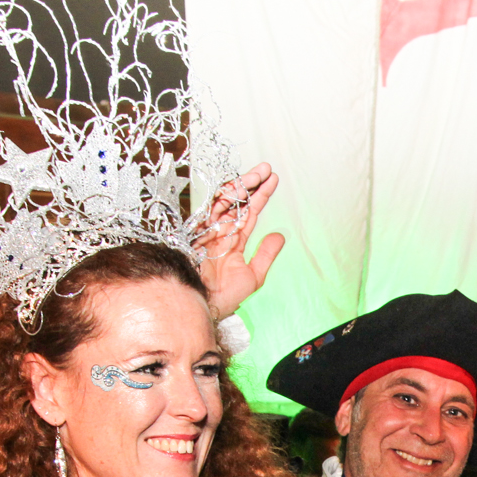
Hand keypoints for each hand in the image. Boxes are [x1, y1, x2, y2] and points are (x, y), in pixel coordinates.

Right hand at [195, 166, 287, 321]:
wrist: (206, 306)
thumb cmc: (226, 296)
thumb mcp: (253, 275)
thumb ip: (265, 255)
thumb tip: (280, 236)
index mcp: (234, 240)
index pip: (250, 212)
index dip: (261, 195)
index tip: (273, 179)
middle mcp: (221, 232)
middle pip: (237, 201)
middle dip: (251, 184)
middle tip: (266, 169)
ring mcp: (208, 231)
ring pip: (225, 202)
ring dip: (241, 187)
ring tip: (257, 175)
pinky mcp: (197, 234)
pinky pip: (210, 211)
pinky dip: (223, 200)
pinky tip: (237, 188)